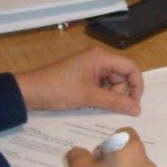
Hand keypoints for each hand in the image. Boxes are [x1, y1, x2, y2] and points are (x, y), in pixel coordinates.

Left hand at [14, 47, 143, 115]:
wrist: (29, 91)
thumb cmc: (59, 89)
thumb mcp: (89, 97)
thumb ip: (116, 102)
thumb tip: (137, 109)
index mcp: (102, 57)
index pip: (131, 68)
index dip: (137, 85)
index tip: (134, 104)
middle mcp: (99, 58)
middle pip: (122, 76)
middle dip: (119, 92)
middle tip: (106, 105)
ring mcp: (91, 67)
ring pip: (112, 82)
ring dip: (108, 95)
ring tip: (93, 103)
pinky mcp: (84, 75)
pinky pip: (101, 85)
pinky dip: (100, 95)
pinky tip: (89, 102)